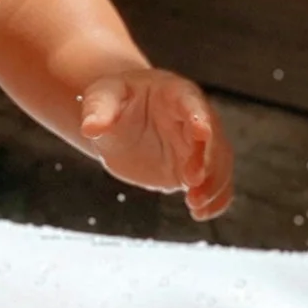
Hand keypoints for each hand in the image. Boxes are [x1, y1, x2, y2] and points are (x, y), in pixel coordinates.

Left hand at [79, 70, 233, 219]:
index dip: (198, 118)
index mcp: (175, 94)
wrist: (117, 117)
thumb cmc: (113, 99)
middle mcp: (194, 119)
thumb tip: (89, 127)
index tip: (201, 133)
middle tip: (192, 182)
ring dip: (212, 185)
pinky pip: (213, 183)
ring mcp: (195, 146)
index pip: (192, 104)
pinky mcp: (191, 169)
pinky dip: (214, 199)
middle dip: (207, 160)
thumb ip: (99, 111)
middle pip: (212, 139)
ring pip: (218, 164)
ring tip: (196, 206)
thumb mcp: (101, 97)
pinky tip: (202, 213)